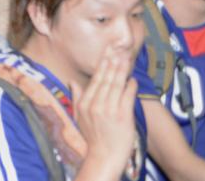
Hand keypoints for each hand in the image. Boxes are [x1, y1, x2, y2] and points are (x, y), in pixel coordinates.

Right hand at [72, 53, 137, 177]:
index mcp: (84, 103)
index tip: (107, 51)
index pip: (95, 79)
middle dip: (113, 61)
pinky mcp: (122, 116)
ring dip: (122, 70)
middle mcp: (95, 104)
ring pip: (116, 84)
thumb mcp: (79, 117)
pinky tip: (133, 79)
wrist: (103, 157)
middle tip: (118, 47)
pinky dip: (130, 86)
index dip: (102, 63)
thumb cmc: (92, 138)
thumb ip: (76, 98)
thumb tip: (72, 82)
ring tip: (126, 57)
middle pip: (105, 78)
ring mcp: (108, 110)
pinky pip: (127, 96)